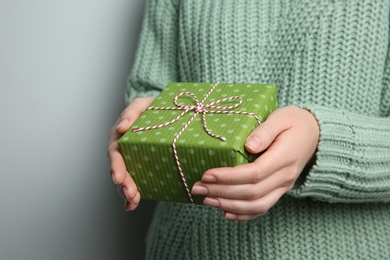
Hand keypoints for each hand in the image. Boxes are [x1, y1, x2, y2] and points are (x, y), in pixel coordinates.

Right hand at [108, 97, 155, 210]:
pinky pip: (134, 181)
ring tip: (133, 201)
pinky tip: (131, 206)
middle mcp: (123, 148)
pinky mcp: (142, 165)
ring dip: (126, 191)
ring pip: (124, 178)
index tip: (118, 178)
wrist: (166, 111)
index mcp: (121, 135)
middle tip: (130, 194)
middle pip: (119, 168)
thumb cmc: (154, 106)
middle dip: (123, 183)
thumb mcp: (144, 104)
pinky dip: (132, 195)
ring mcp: (132, 158)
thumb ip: (132, 112)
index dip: (116, 165)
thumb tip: (121, 128)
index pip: (115, 151)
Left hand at [191, 106, 318, 220]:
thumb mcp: (282, 117)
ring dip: (229, 205)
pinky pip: (263, 208)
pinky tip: (225, 212)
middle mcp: (285, 176)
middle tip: (198, 188)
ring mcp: (283, 186)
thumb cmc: (295, 122)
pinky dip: (243, 214)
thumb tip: (248, 145)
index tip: (207, 174)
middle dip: (222, 193)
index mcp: (285, 157)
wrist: (316, 135)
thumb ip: (266, 130)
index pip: (254, 173)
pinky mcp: (279, 190)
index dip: (229, 176)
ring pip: (257, 205)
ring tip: (206, 201)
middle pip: (252, 192)